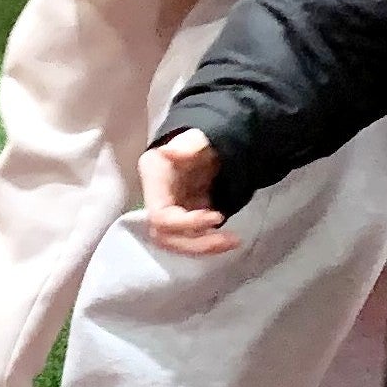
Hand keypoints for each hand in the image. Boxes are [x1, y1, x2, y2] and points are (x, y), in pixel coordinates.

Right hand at [139, 132, 235, 255]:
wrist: (206, 147)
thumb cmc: (200, 141)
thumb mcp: (197, 139)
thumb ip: (186, 146)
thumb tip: (168, 152)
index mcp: (154, 179)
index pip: (160, 216)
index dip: (186, 223)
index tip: (217, 217)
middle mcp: (155, 199)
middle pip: (165, 236)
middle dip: (197, 243)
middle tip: (231, 240)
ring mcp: (167, 212)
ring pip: (176, 242)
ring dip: (203, 247)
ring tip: (232, 241)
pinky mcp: (180, 221)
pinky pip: (188, 240)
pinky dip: (206, 243)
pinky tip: (227, 239)